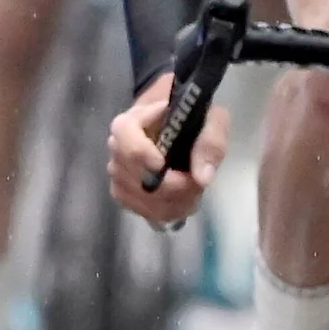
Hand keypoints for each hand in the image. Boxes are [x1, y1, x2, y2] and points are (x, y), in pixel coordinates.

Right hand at [107, 72, 223, 226]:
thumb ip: (210, 142)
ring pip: (141, 198)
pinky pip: (141, 210)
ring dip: (173, 201)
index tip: (167, 164)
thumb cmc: (191, 118)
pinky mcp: (123, 192)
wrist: (178, 126)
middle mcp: (117, 148)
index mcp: (131, 122)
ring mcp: (118, 172)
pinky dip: (166, 211)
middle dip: (173, 187)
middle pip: (136, 176)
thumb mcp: (211, 120)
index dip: (144, 155)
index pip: (125, 138)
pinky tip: (182, 202)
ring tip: (194, 191)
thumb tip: (202, 177)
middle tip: (198, 183)